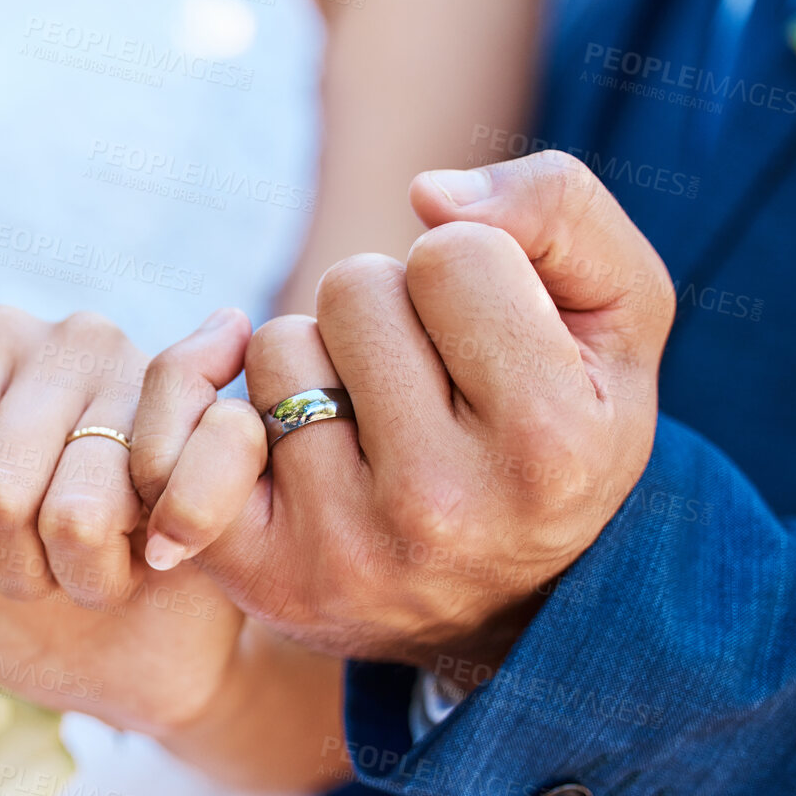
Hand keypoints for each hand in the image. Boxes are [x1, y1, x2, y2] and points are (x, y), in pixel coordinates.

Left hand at [0, 306, 245, 735]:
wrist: (135, 658)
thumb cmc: (23, 591)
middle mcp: (66, 338)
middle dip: (7, 568)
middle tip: (36, 570)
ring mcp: (143, 378)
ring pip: (59, 515)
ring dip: (64, 578)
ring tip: (82, 566)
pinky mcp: (205, 435)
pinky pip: (115, 526)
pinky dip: (106, 578)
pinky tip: (133, 562)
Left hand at [132, 151, 675, 674]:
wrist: (509, 601)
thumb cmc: (561, 427)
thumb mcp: (615, 315)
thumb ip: (558, 210)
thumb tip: (425, 194)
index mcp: (549, 444)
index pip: (451, 254)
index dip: (468, 270)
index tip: (490, 333)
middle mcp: (443, 509)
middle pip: (350, 288)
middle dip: (385, 310)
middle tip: (427, 380)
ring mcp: (343, 548)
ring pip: (275, 347)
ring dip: (315, 362)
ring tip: (371, 423)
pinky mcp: (260, 573)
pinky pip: (180, 437)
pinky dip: (202, 406)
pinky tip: (256, 428)